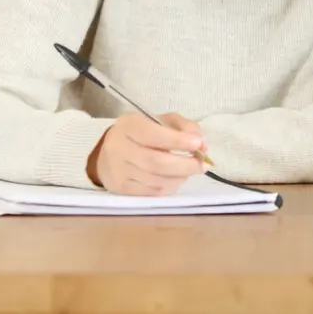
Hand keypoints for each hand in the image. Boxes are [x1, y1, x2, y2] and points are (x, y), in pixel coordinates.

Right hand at [87, 112, 206, 194]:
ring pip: (156, 180)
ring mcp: (118, 171)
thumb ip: (185, 128)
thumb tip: (201, 145)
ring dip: (180, 177)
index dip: (178, 141)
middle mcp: (119, 148)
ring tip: (190, 170)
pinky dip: (170, 186)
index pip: (153, 135)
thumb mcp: (162, 121)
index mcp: (129, 126)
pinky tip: (176, 179)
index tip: (198, 144)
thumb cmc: (142, 134)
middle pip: (156, 162)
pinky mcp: (121, 188)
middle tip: (203, 165)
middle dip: (185, 165)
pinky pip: (151, 192)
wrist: (109, 152)